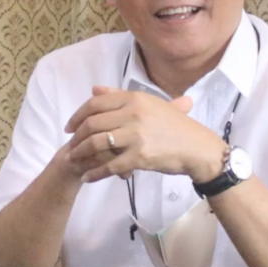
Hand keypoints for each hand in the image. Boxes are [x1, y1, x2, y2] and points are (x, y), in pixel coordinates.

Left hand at [63, 86, 226, 182]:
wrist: (198, 148)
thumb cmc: (176, 126)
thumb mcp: (150, 104)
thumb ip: (120, 96)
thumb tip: (94, 89)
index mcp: (135, 99)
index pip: (96, 103)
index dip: (78, 115)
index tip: (69, 127)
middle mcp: (133, 113)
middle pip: (92, 123)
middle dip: (76, 136)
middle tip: (69, 146)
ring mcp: (136, 135)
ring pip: (96, 143)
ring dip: (80, 154)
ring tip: (74, 161)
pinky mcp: (139, 156)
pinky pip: (109, 165)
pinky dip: (95, 173)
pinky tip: (88, 177)